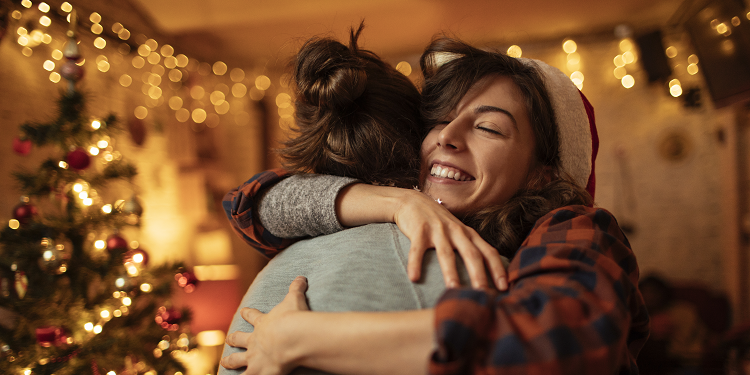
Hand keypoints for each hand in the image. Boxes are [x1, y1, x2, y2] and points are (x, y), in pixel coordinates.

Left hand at [221, 276, 309, 374]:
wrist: (291, 336)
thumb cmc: (292, 318)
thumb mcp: (294, 300)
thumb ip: (296, 288)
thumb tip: (301, 277)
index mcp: (262, 323)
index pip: (252, 315)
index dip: (247, 313)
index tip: (243, 311)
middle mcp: (254, 340)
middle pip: (239, 338)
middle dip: (233, 338)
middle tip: (229, 338)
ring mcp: (253, 357)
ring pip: (237, 360)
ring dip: (230, 362)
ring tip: (224, 363)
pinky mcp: (257, 371)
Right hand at [393, 190, 507, 290]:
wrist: (413, 201)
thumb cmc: (438, 223)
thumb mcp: (458, 233)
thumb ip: (470, 249)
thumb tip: (485, 278)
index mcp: (469, 234)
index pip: (488, 252)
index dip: (497, 269)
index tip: (503, 288)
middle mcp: (457, 231)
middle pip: (471, 254)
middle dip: (479, 275)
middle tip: (482, 294)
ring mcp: (438, 230)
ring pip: (446, 254)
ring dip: (451, 272)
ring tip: (453, 290)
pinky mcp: (419, 230)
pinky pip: (418, 249)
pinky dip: (416, 263)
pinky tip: (414, 278)